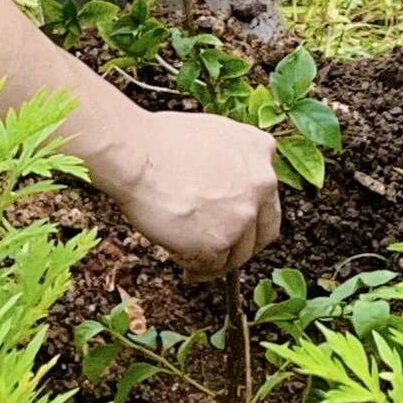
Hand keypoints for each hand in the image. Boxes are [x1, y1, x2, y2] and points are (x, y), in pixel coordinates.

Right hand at [90, 108, 284, 273]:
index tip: (234, 224)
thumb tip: (228, 186)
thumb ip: (234, 160)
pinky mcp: (221, 241)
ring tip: (194, 263)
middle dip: (241, 247)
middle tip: (221, 253)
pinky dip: (198, 268)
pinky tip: (183, 263)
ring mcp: (244, 214)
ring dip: (218, 261)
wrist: (136, 155)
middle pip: (262, 231)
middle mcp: (262, 183)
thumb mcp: (214, 135)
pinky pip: (213, 265)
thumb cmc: (158, 143)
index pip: (266, 194)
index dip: (250, 216)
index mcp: (260, 151)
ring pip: (238, 253)